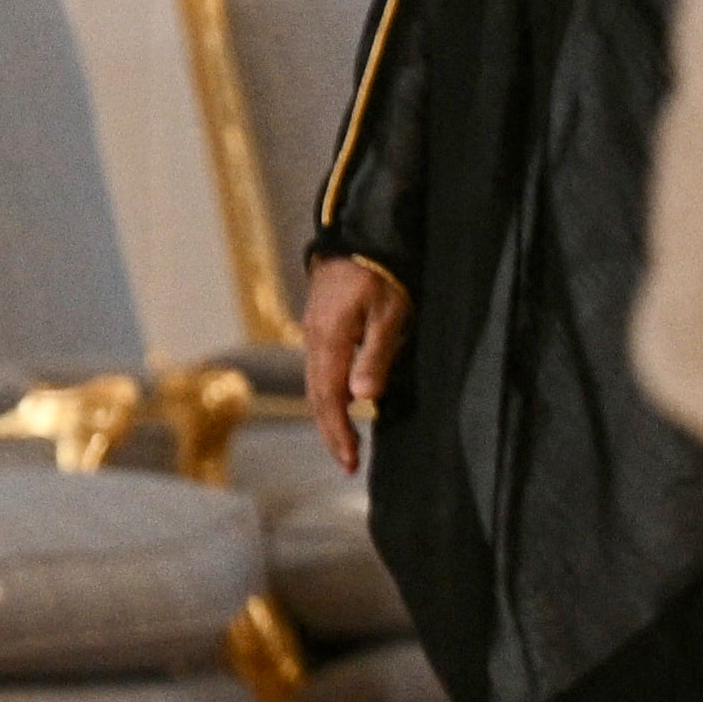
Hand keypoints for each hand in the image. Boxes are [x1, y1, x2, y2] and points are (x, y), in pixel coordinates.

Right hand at [299, 251, 405, 475]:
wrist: (357, 238)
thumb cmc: (381, 274)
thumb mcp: (390, 315)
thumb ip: (376, 357)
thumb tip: (361, 399)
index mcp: (330, 342)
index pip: (329, 399)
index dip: (339, 433)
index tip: (351, 462)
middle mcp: (314, 342)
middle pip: (316, 398)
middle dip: (331, 432)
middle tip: (348, 464)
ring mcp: (312, 334)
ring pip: (315, 385)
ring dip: (328, 416)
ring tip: (344, 441)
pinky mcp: (318, 327)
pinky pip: (318, 370)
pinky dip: (327, 395)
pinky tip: (341, 402)